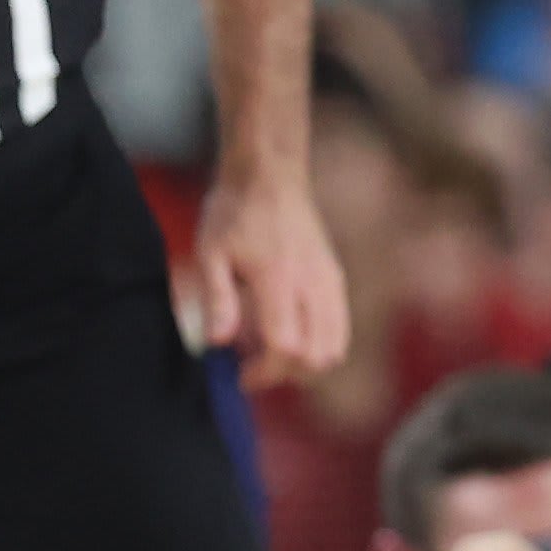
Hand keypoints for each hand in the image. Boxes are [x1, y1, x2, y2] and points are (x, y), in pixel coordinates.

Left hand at [187, 166, 349, 389]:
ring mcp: (329, 281)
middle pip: (317, 356)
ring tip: (271, 352)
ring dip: (305, 363)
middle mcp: (313, 283)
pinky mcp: (335, 278)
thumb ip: (218, 299)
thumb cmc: (234, 212)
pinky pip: (339, 328)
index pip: (285, 346)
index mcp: (279, 278)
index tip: (240, 375)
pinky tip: (290, 332)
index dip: (264, 372)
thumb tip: (218, 343)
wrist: (269, 174)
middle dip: (284, 373)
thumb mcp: (211, 253)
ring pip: (335, 347)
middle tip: (253, 366)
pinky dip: (319, 345)